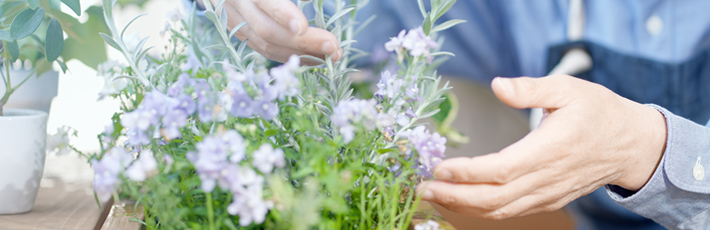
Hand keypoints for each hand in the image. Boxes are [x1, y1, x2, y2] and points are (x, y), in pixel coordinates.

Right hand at [212, 0, 341, 63]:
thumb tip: (311, 3)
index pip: (265, 2)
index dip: (283, 15)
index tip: (303, 27)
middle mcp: (235, 4)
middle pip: (267, 30)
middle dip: (303, 43)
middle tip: (334, 47)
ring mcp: (234, 20)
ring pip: (266, 45)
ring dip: (300, 54)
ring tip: (331, 55)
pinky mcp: (238, 31)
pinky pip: (264, 49)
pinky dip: (289, 55)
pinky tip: (312, 57)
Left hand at [416, 75, 666, 219]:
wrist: (631, 146)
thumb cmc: (598, 113)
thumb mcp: (569, 89)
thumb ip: (531, 88)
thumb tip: (498, 85)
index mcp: (551, 149)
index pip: (503, 169)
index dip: (469, 174)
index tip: (441, 168)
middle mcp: (548, 178)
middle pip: (495, 198)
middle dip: (455, 197)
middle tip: (422, 189)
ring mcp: (548, 194)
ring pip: (500, 210)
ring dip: (463, 207)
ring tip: (433, 197)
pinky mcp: (547, 200)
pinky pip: (510, 211)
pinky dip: (481, 211)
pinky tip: (459, 201)